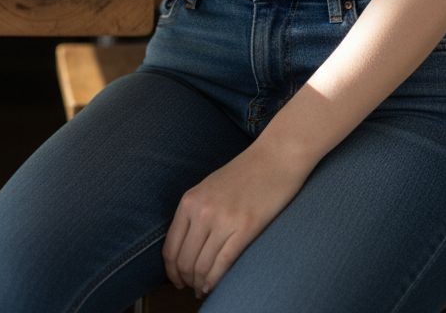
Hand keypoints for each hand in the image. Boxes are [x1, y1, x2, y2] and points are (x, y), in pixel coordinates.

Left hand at [162, 145, 308, 297]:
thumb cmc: (244, 173)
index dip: (171, 271)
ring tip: (203, 289)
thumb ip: (195, 213)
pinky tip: (214, 286)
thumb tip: (186, 247)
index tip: (177, 280)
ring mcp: (223, 220)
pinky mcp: (245, 228)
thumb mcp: (209, 188)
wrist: (275, 157)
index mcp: (190, 200)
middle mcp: (202, 211)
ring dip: (200, 283)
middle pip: (184, 261)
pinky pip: (223, 264)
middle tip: (191, 287)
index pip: (170, 247)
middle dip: (186, 280)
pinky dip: (215, 281)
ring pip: (202, 266)